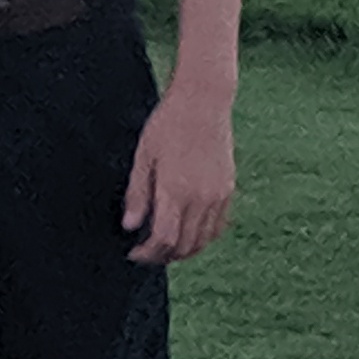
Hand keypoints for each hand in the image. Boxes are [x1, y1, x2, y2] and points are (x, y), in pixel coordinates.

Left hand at [120, 81, 234, 264]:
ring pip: (203, 241)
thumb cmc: (167, 124)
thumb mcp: (143, 156)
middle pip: (184, 245)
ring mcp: (218, 195)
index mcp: (176, 190)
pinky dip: (202, 238)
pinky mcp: (228, 190)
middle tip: (146, 254)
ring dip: (184, 251)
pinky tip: (187, 233)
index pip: (163, 239)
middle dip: (163, 256)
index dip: (148, 253)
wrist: (204, 102)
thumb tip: (130, 226)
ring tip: (165, 248)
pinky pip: (217, 227)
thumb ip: (137, 194)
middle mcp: (201, 198)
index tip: (134, 254)